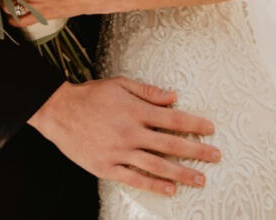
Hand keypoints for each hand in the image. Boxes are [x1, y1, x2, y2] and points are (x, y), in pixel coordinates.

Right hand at [28, 76, 220, 195]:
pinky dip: (154, 185)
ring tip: (200, 179)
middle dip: (196, 151)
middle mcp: (131, 133)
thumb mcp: (120, 84)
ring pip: (157, 166)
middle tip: (216, 156)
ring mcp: (119, 152)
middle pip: (170, 145)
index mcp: (135, 111)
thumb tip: (174, 97)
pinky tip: (170, 190)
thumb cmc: (91, 94)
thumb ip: (148, 92)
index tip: (211, 129)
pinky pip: (135, 179)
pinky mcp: (107, 167)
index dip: (194, 124)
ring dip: (181, 173)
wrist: (59, 111)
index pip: (172, 119)